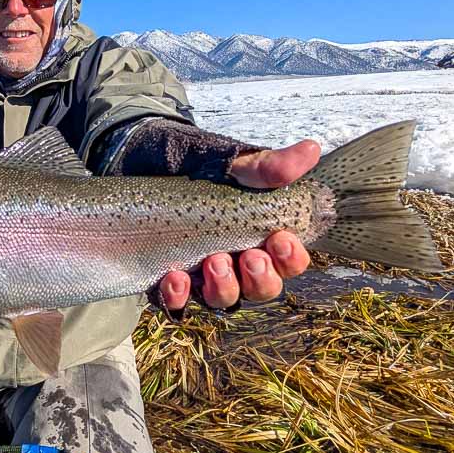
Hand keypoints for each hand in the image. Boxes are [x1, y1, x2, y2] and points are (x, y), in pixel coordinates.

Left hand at [157, 139, 320, 311]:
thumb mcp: (230, 162)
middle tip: (250, 256)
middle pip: (262, 289)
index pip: (288, 262)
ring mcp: (201, 274)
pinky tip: (175, 277)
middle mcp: (235, 261)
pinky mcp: (166, 280)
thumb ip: (267, 165)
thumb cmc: (195, 164)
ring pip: (224, 299)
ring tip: (213, 262)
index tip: (281, 238)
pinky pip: (177, 303)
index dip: (291, 259)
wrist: (142, 159)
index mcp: (258, 235)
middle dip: (260, 277)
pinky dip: (178, 296)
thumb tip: (311, 149)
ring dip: (224, 287)